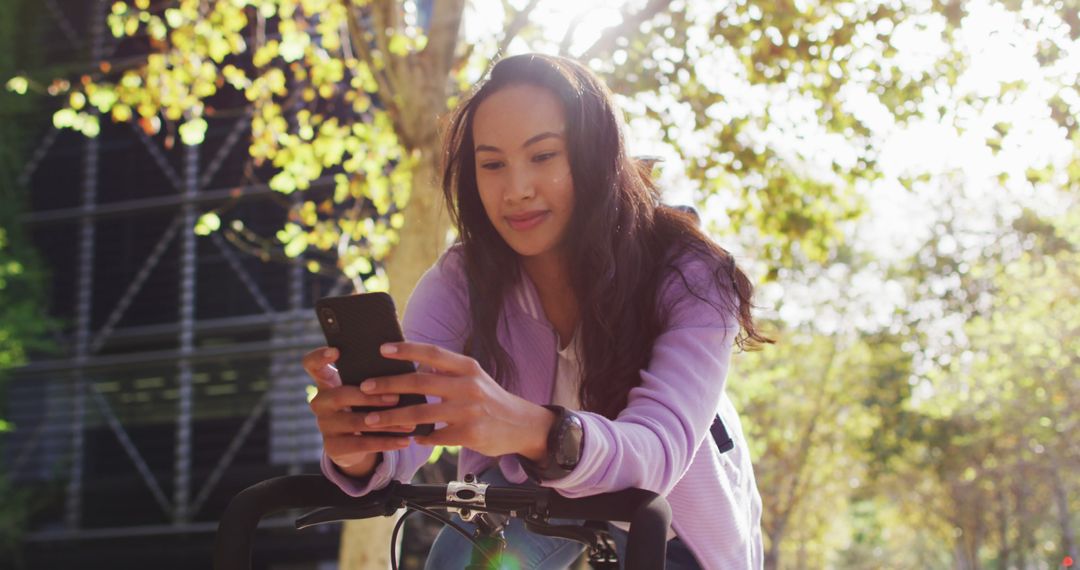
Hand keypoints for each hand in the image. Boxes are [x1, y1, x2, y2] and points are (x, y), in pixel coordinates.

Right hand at [303, 346, 413, 477]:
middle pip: (340, 395)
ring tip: (409, 423)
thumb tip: (405, 363)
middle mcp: (320, 402)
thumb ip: (373, 376)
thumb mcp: (365, 390)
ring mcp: (324, 425)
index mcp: (327, 382)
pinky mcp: (332, 447)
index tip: (336, 350)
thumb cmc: (364, 405)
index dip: (320, 357)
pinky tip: (405, 441)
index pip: (312, 364)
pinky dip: (386, 443)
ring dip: (386, 422)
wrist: (355, 444)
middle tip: (396, 398)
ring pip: (355, 422)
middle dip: (371, 397)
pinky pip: (362, 444)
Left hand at [356, 342, 556, 459]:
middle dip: (388, 385)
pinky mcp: (469, 434)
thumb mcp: (473, 377)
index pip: (433, 353)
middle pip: (420, 383)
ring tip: (371, 419)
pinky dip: (419, 437)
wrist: (521, 425)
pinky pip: (434, 436)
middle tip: (364, 387)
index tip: (382, 349)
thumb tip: (413, 364)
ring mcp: (469, 411)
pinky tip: (409, 438)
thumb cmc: (490, 399)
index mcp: (467, 367)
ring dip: (392, 417)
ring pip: (421, 414)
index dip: (407, 349)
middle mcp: (468, 386)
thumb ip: (446, 371)